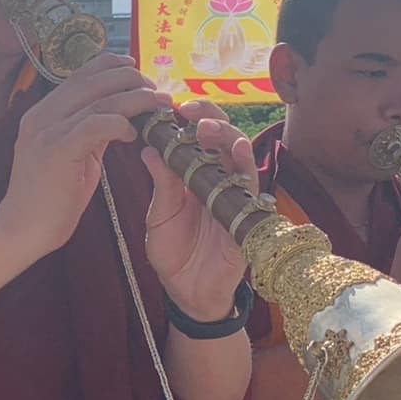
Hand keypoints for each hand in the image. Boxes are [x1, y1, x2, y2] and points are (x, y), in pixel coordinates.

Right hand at [0, 55, 182, 265]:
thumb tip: (118, 115)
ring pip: (99, 100)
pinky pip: (95, 124)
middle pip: (93, 80)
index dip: (111, 65)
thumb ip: (90, 133)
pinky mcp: (57, 150)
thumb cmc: (49, 200)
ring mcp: (46, 131)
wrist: (22, 231)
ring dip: (135, 99)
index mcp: (42, 113)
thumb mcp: (72, 156)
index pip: (80, 75)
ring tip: (159, 104)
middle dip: (130, 79)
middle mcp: (41, 116)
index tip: (136, 69)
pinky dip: (120, 123)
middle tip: (156, 90)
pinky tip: (133, 133)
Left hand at [143, 104, 256, 320]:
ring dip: (227, 139)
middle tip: (189, 112)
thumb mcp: (160, 217)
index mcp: (194, 177)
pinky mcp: (247, 217)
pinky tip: (238, 153)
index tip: (172, 106)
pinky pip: (251, 188)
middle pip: (222, 140)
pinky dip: (246, 169)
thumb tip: (149, 149)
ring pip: (240, 157)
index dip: (189, 120)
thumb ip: (161, 185)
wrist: (186, 293)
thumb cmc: (174, 254)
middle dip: (209, 120)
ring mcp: (235, 197)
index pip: (196, 139)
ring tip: (208, 128)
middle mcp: (218, 181)